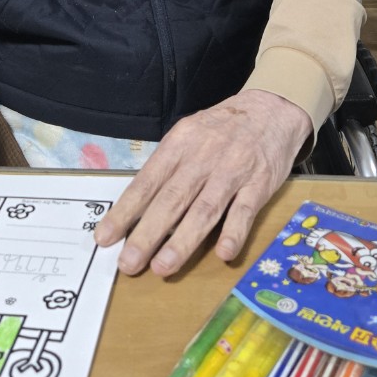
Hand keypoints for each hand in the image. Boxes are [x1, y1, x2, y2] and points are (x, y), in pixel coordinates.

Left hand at [94, 90, 312, 277]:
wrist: (271, 109)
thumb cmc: (221, 129)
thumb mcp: (188, 135)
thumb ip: (168, 167)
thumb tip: (137, 206)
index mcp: (179, 144)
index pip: (147, 181)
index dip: (125, 211)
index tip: (105, 237)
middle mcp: (203, 156)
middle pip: (172, 199)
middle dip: (147, 233)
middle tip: (128, 263)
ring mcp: (232, 170)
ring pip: (204, 208)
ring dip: (183, 240)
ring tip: (163, 267)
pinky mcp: (260, 183)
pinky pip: (246, 210)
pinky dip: (234, 232)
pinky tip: (224, 253)